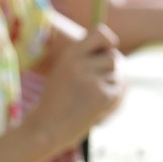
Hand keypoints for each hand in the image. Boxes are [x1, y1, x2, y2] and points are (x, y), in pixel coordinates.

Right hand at [27, 26, 124, 151]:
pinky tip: (93, 108)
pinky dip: (110, 101)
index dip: (108, 41)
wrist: (45, 128)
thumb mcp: (63, 72)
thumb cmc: (55, 102)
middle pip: (113, 57)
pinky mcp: (101, 96)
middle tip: (95, 85)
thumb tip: (116, 55)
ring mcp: (91, 79)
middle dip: (109, 70)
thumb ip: (85, 61)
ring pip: (116, 75)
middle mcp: (80, 63)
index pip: (100, 33)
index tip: (108, 49)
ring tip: (88, 99)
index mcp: (70, 54)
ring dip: (109, 86)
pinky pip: (117, 91)